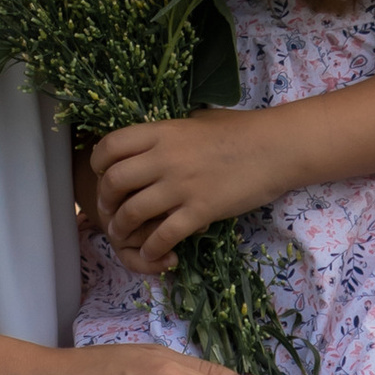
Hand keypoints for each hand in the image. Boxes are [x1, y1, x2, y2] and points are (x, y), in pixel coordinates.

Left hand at [90, 109, 289, 272]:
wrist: (276, 148)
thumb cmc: (241, 130)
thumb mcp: (197, 120)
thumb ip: (171, 133)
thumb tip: (154, 141)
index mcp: (161, 132)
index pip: (110, 146)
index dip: (98, 162)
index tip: (101, 174)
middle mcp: (164, 158)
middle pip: (114, 181)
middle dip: (105, 200)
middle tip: (109, 210)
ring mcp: (181, 185)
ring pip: (133, 212)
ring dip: (121, 228)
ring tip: (122, 236)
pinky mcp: (200, 210)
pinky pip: (164, 234)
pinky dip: (152, 248)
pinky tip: (153, 253)